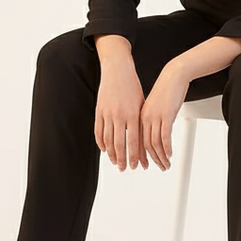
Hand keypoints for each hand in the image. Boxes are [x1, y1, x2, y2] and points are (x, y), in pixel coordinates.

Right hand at [94, 56, 147, 170]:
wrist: (118, 70)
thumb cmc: (132, 86)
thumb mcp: (141, 104)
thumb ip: (140, 121)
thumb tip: (143, 139)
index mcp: (132, 114)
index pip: (134, 141)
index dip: (135, 156)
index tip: (136, 166)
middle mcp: (119, 115)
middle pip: (120, 144)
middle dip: (123, 159)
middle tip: (124, 169)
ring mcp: (107, 113)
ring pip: (108, 140)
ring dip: (111, 153)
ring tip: (114, 161)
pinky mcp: (99, 111)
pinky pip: (98, 131)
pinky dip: (101, 142)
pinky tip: (104, 149)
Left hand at [140, 60, 189, 170]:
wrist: (173, 76)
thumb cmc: (165, 90)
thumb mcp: (154, 107)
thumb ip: (152, 121)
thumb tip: (154, 135)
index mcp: (139, 116)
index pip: (136, 141)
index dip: (139, 155)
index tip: (142, 165)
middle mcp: (145, 118)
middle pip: (144, 145)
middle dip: (150, 160)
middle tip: (157, 168)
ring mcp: (155, 117)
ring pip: (154, 143)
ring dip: (160, 157)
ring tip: (166, 164)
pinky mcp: (166, 115)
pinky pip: (165, 135)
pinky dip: (167, 147)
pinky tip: (169, 154)